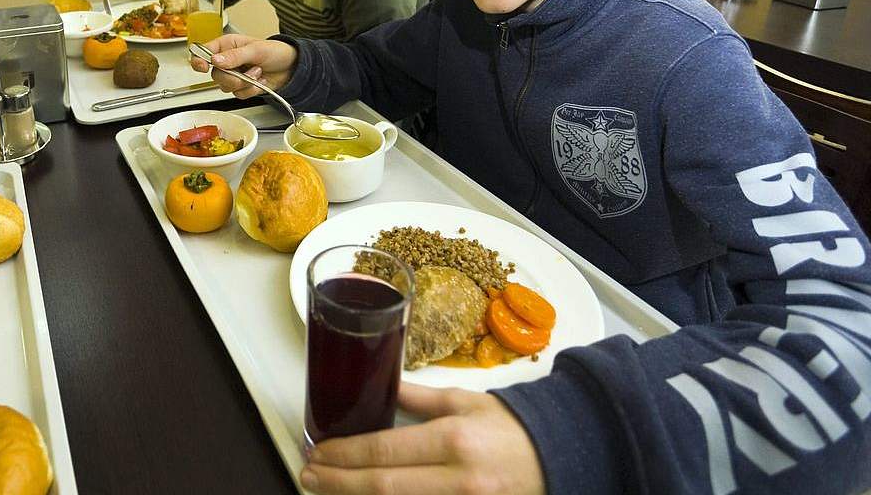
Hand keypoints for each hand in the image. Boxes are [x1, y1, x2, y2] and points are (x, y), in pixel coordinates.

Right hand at [188, 34, 297, 96]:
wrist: (291, 67)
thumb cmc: (275, 51)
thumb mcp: (256, 49)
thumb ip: (235, 56)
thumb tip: (215, 60)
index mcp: (226, 46)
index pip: (203, 52)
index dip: (199, 60)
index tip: (203, 67)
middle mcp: (226, 61)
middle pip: (215, 75)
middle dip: (232, 77)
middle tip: (247, 71)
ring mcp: (234, 75)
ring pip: (226, 87)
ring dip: (245, 83)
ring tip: (258, 73)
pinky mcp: (242, 87)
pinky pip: (238, 95)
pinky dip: (251, 90)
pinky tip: (260, 81)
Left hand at [300, 383, 544, 494]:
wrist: (561, 455)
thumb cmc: (512, 428)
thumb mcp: (465, 402)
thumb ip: (419, 398)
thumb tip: (381, 386)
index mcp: (454, 440)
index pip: (385, 452)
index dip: (344, 455)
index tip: (318, 452)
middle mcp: (458, 479)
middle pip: (383, 488)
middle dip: (338, 483)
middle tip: (309, 476)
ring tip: (327, 489)